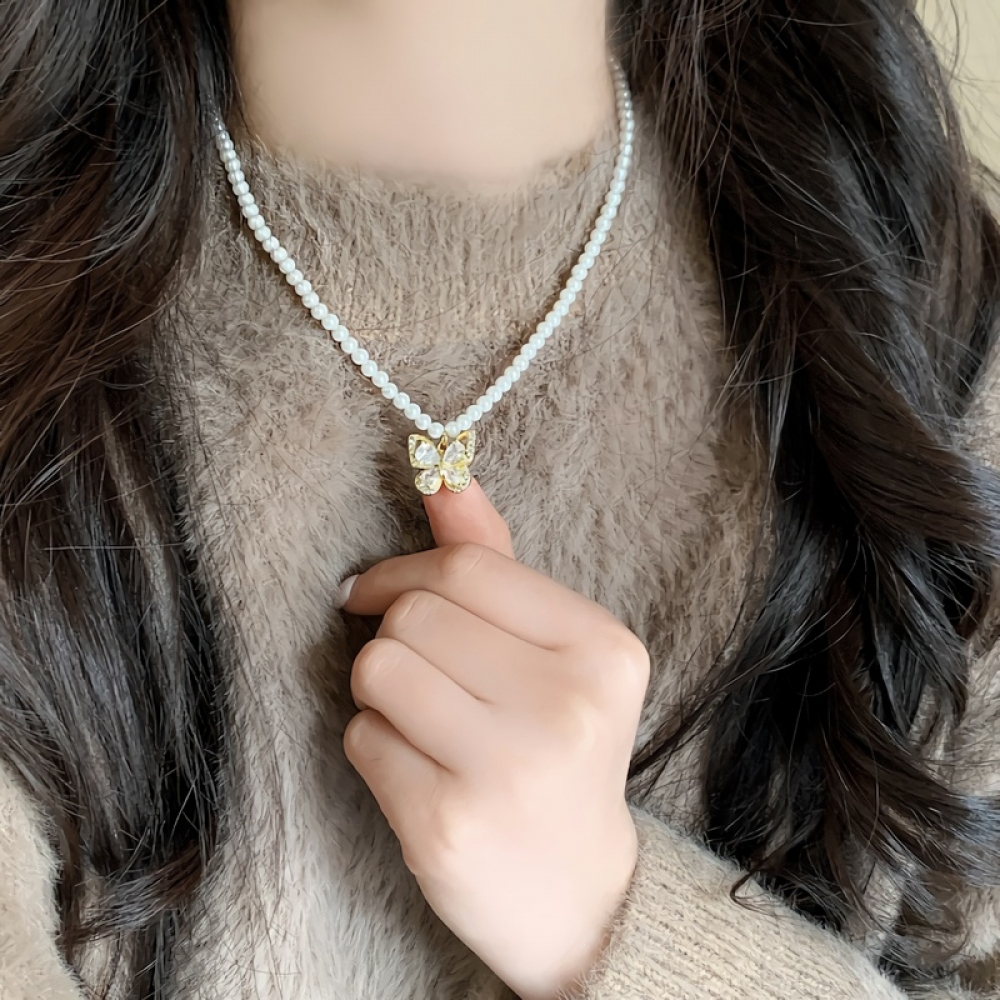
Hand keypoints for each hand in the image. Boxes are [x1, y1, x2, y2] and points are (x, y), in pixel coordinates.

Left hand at [339, 479, 649, 999]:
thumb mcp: (550, 653)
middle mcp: (566, 707)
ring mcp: (508, 770)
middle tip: (413, 671)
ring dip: (377, 690)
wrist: (578, 893)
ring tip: (419, 720)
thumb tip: (440, 471)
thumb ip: (494, 561)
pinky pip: (361, 739)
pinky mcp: (446, 825)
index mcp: (603, 650)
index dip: (401, 570)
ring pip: (377, 671)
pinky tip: (419, 771)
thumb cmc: (558, 751)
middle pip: (413, 617)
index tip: (372, 590)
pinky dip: (373, 745)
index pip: (466, 569)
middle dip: (390, 635)